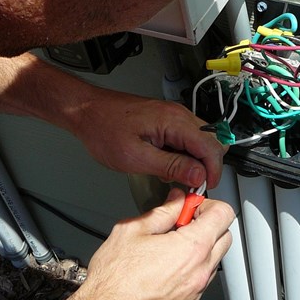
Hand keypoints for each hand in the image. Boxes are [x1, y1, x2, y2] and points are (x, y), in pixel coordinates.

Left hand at [70, 89, 225, 187]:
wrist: (86, 112)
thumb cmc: (104, 129)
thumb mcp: (136, 157)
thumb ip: (171, 166)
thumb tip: (198, 174)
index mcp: (174, 121)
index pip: (211, 146)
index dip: (213, 170)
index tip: (204, 187)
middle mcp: (178, 115)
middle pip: (212, 142)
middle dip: (206, 166)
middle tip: (189, 183)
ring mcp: (174, 116)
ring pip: (201, 141)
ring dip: (193, 161)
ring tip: (170, 172)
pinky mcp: (168, 121)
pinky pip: (187, 139)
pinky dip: (183, 154)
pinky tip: (164, 163)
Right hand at [70, 189, 234, 299]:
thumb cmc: (114, 280)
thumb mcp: (132, 231)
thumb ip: (162, 212)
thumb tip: (177, 201)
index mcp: (192, 248)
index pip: (223, 214)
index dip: (208, 204)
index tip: (191, 206)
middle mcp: (200, 271)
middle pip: (224, 237)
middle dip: (208, 225)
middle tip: (182, 224)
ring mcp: (196, 291)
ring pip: (213, 261)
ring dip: (201, 249)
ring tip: (170, 248)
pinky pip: (200, 281)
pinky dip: (191, 270)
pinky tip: (165, 268)